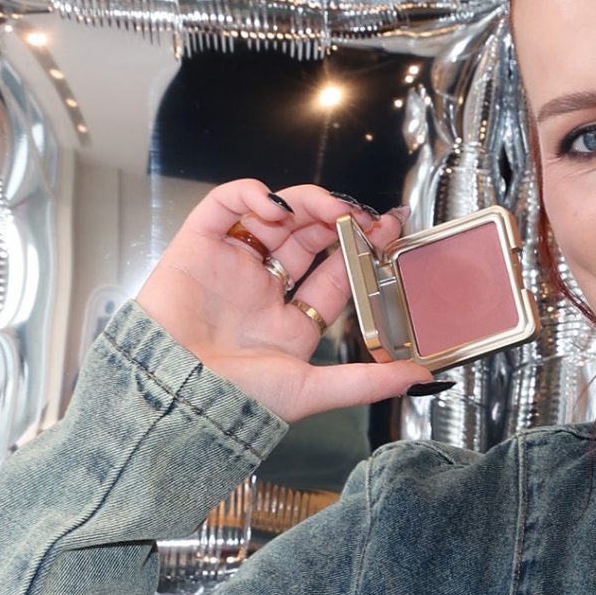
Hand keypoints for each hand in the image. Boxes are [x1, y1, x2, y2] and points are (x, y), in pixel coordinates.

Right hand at [134, 178, 439, 421]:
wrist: (174, 395)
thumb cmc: (232, 401)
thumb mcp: (312, 391)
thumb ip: (367, 381)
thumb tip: (420, 377)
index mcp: (291, 325)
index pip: (334, 275)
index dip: (362, 251)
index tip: (389, 230)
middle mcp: (263, 292)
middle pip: (308, 239)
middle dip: (338, 221)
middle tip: (362, 214)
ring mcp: (232, 267)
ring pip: (275, 216)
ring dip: (305, 204)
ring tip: (326, 209)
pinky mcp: (198, 246)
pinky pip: (226, 205)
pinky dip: (251, 194)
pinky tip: (275, 207)